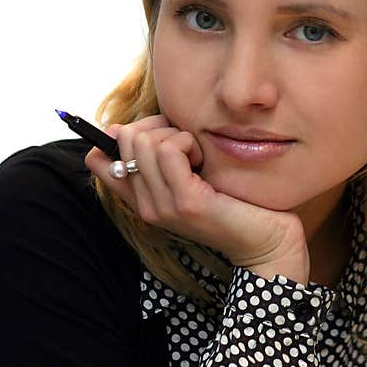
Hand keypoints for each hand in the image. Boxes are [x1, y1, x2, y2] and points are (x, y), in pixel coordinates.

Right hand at [84, 114, 309, 284]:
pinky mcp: (186, 202)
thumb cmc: (237, 202)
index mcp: (143, 200)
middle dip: (159, 126)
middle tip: (188, 145)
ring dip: (177, 135)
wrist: (268, 241)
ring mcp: (162, 206)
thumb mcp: (192, 177)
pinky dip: (188, 142)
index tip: (160, 136)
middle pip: (125, 138)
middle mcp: (145, 206)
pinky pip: (168, 150)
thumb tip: (125, 126)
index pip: (98, 159)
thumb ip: (164, 158)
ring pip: (144, 140)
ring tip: (199, 156)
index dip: (123, 134)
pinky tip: (204, 160)